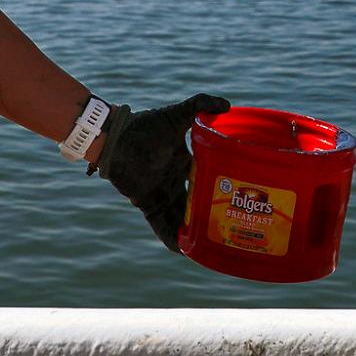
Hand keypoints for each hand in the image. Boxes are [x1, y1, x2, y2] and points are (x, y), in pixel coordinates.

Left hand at [94, 93, 231, 249]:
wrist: (114, 139)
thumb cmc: (144, 126)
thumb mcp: (176, 115)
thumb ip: (200, 104)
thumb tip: (228, 105)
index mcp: (186, 162)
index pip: (209, 178)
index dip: (222, 187)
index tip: (241, 196)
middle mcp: (176, 181)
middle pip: (198, 202)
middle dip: (212, 214)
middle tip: (233, 226)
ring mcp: (163, 194)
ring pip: (183, 218)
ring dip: (195, 232)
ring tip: (214, 245)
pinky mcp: (148, 204)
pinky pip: (162, 226)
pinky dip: (172, 238)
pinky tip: (185, 251)